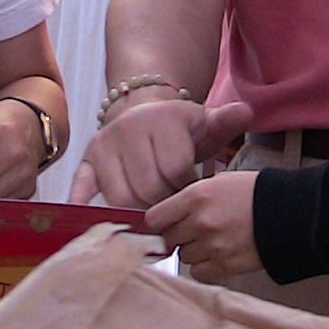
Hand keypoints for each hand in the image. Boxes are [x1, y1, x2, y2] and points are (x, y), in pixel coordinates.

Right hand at [69, 98, 251, 208]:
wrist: (143, 110)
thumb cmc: (179, 127)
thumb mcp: (205, 122)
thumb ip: (225, 122)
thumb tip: (246, 113)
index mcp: (161, 120)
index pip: (174, 170)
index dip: (185, 186)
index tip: (190, 187)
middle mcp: (128, 129)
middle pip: (147, 187)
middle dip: (163, 201)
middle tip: (171, 203)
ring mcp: (105, 146)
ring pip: (120, 195)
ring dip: (137, 209)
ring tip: (151, 207)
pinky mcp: (88, 159)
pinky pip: (82, 184)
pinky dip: (82, 202)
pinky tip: (84, 218)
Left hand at [144, 172, 261, 282]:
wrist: (290, 212)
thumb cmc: (257, 193)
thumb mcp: (220, 182)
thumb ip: (191, 197)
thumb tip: (169, 212)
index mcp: (197, 196)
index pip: (154, 218)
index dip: (157, 222)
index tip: (161, 224)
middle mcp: (201, 221)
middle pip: (168, 238)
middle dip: (178, 235)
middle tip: (193, 229)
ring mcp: (212, 245)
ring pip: (183, 256)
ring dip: (193, 250)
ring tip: (212, 240)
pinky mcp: (225, 265)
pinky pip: (198, 272)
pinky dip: (204, 267)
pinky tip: (216, 254)